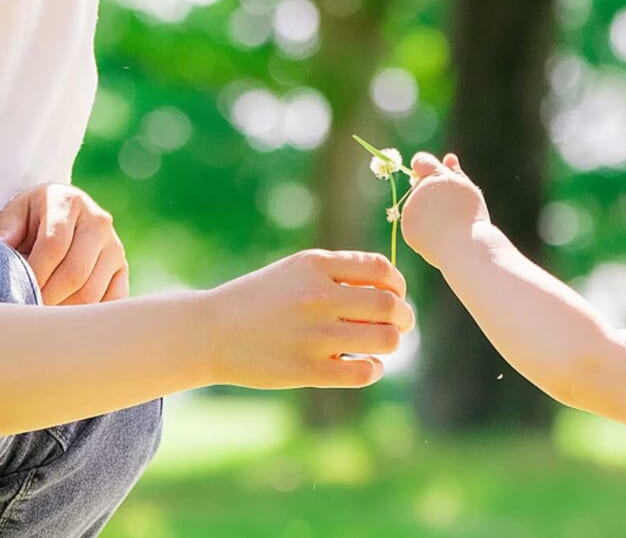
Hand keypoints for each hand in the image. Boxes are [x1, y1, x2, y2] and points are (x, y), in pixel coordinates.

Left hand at [0, 184, 127, 304]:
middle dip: (48, 297)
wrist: (63, 213)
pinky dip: (89, 315)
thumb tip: (3, 261)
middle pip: (75, 272)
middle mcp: (99, 222)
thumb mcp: (14, 216)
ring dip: (65, 310)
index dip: (34, 274)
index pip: (54, 246)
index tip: (18, 291)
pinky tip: (68, 316)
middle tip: (29, 310)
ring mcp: (114, 246)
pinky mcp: (122, 267)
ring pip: (92, 292)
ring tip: (44, 314)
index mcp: (68, 203)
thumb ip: (6, 233)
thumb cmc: (33, 218)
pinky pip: (111, 300)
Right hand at [205, 249, 414, 388]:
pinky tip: (364, 365)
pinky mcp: (308, 370)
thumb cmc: (261, 299)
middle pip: (391, 306)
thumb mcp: (297, 269)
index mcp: (317, 266)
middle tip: (401, 323)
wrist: (209, 332)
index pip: (383, 271)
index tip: (396, 296)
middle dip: (404, 316)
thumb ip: (342, 270)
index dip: (399, 286)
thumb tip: (393, 286)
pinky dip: (373, 369)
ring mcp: (314, 335)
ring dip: (392, 342)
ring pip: (386, 340)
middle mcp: (318, 297)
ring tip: (380, 344)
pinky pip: (364, 372)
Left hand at [401, 152, 491, 267]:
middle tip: (450, 208)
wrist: (466, 248)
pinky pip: (413, 223)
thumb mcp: (467, 191)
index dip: (424, 165)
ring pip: (416, 205)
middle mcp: (420, 190)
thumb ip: (455, 173)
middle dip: (431, 193)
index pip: (421, 161)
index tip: (427, 171)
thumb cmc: (471, 217)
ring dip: (427, 211)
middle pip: (419, 185)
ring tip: (446, 224)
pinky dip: (422, 228)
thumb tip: (448, 158)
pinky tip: (438, 235)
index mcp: (437, 177)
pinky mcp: (407, 227)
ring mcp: (411, 210)